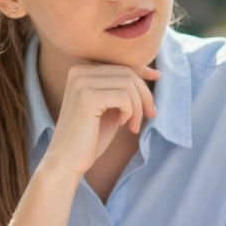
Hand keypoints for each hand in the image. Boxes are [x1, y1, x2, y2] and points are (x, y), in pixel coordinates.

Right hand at [39, 61, 159, 179]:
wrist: (67, 162)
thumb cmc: (90, 138)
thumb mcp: (111, 107)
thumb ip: (124, 89)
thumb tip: (153, 72)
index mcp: (81, 70)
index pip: (120, 64)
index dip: (142, 70)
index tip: (157, 77)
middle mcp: (79, 71)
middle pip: (127, 72)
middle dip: (144, 95)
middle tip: (149, 116)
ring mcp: (81, 83)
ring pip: (128, 84)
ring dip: (138, 107)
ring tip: (133, 125)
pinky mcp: (87, 97)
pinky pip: (124, 96)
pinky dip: (130, 112)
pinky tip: (122, 124)